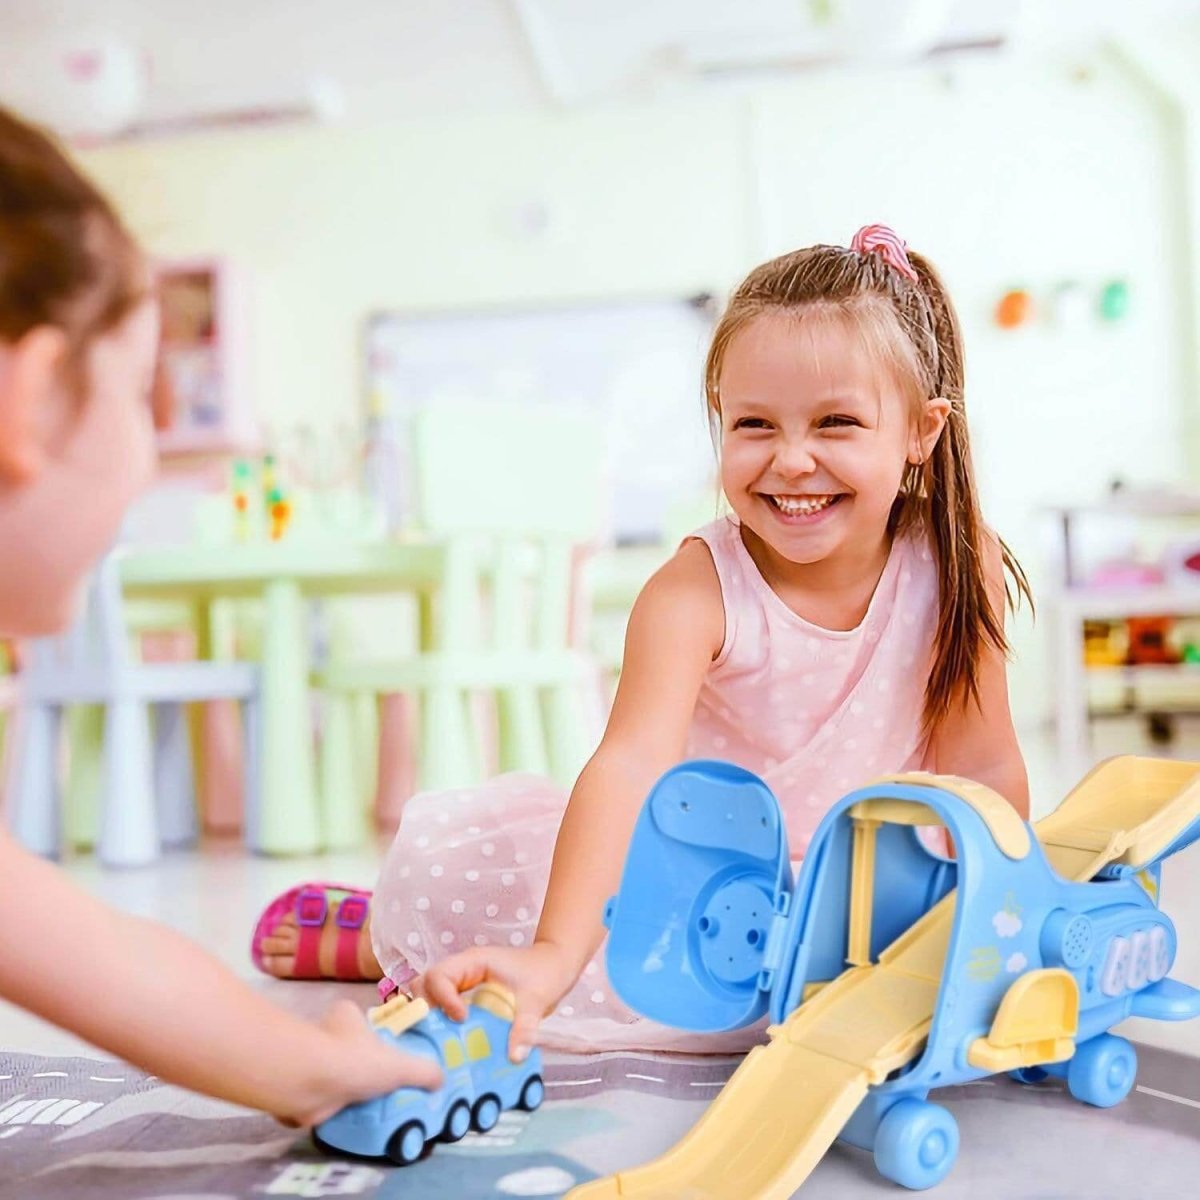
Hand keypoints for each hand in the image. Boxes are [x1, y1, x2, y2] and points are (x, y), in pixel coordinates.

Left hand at [284, 999, 442, 1127]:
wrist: (309, 1085)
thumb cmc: (354, 1061)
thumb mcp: (400, 1065)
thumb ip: (423, 1071)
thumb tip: (440, 1080)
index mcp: (346, 1017)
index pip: (356, 1018)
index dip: (368, 1033)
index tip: (379, 1053)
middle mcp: (323, 1033)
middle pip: (342, 1047)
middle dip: (354, 1065)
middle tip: (373, 1086)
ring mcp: (307, 1060)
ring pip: (327, 1072)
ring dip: (340, 1089)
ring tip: (361, 1107)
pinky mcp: (296, 1087)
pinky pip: (315, 1097)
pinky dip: (325, 1108)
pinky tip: (339, 1118)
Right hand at [415, 942, 577, 1064]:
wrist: (555, 966)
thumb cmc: (545, 973)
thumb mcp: (536, 1000)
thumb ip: (525, 1027)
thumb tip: (515, 1057)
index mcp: (473, 962)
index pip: (440, 975)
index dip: (443, 998)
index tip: (461, 1019)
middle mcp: (462, 970)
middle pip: (426, 984)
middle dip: (427, 1009)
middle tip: (440, 1034)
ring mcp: (462, 983)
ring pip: (429, 995)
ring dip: (430, 1017)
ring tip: (442, 1041)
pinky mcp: (466, 997)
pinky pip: (443, 1006)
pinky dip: (441, 1023)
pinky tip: (451, 1044)